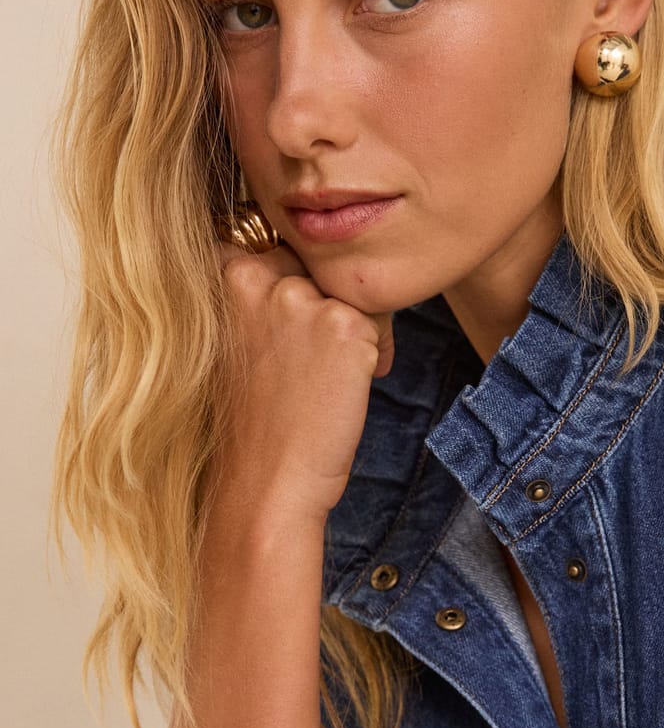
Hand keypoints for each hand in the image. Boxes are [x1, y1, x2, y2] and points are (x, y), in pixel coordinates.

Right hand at [207, 239, 395, 528]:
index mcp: (221, 274)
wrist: (265, 482)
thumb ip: (257, 295)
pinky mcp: (342, 324)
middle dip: (329, 302)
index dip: (296, 282)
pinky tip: (356, 384)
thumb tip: (306, 263)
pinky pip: (377, 319)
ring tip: (334, 375)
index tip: (296, 326)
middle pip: (318, 262)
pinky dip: (375, 351)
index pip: (276, 245)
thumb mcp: (235, 341)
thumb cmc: (252, 421)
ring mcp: (299, 297)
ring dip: (355, 327)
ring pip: (351, 289)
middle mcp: (255, 274)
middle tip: (319, 360)